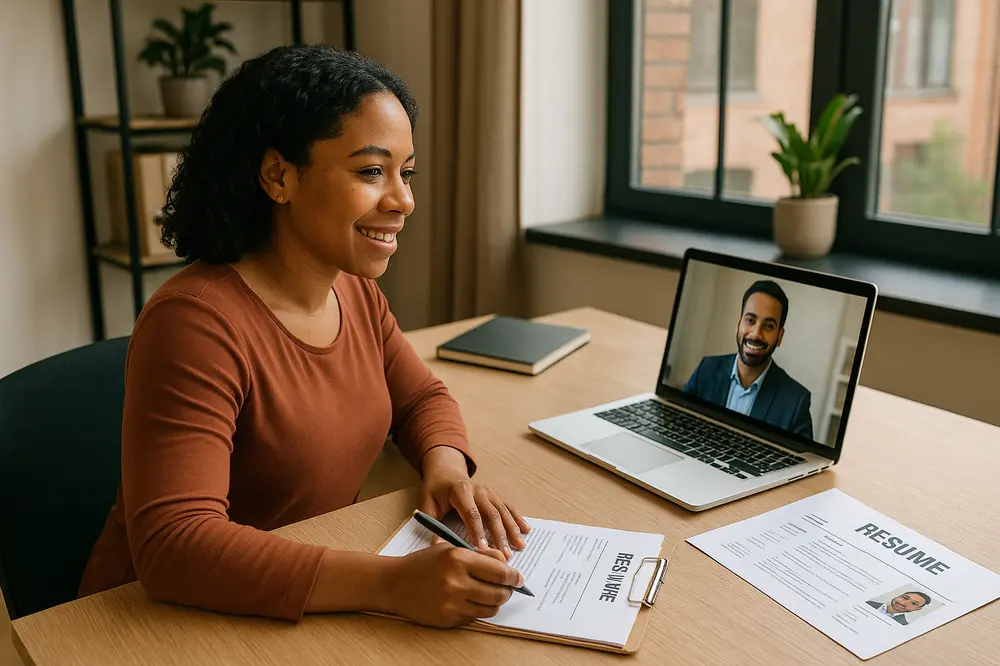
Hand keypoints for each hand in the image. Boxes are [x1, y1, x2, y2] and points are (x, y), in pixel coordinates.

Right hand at [383, 543, 523, 626]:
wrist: (393, 583)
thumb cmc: (423, 564)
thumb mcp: (450, 550)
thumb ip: (479, 555)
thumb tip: (506, 564)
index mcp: (459, 559)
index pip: (499, 571)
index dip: (513, 576)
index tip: (518, 578)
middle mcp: (457, 581)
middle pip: (499, 592)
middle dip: (508, 591)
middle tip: (508, 588)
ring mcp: (452, 602)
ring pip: (490, 608)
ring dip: (496, 603)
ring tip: (491, 595)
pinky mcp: (448, 618)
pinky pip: (474, 617)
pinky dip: (478, 610)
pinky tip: (472, 602)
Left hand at [419, 447, 530, 558]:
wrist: (446, 471)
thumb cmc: (436, 490)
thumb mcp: (427, 502)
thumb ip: (431, 522)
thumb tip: (437, 545)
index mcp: (460, 492)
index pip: (471, 514)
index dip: (478, 532)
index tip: (483, 550)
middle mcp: (478, 490)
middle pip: (491, 514)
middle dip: (499, 536)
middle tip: (505, 555)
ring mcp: (489, 492)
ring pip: (503, 511)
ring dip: (512, 529)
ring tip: (520, 546)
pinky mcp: (495, 495)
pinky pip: (508, 507)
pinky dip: (518, 519)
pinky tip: (526, 530)